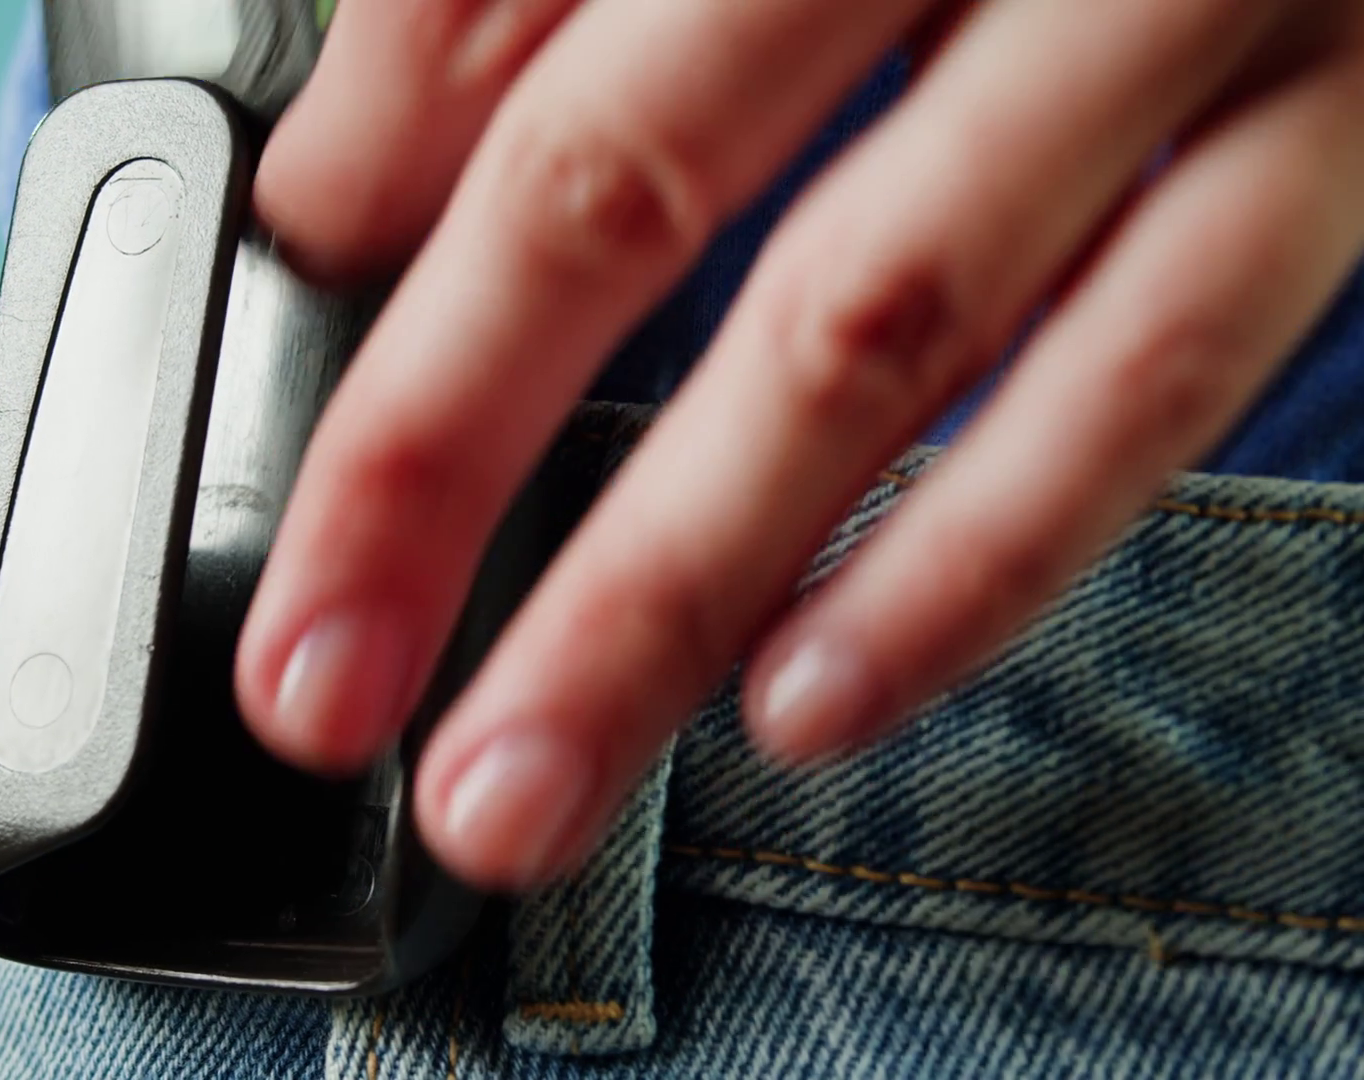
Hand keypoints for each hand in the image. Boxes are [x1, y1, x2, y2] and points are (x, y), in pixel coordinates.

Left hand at [233, 0, 1363, 889]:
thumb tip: (338, 190)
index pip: (490, 25)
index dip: (366, 227)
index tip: (283, 486)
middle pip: (633, 179)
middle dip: (446, 454)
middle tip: (320, 683)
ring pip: (877, 321)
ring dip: (672, 579)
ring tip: (529, 769)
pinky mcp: (1346, 125)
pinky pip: (1158, 368)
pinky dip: (974, 548)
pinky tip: (813, 689)